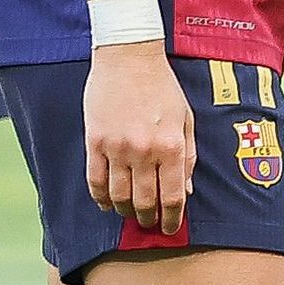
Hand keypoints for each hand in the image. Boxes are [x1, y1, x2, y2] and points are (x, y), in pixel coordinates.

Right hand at [83, 40, 195, 232]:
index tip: (169, 228)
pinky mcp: (95, 141)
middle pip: (144, 202)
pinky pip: (95, 180)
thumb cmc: (162, 87)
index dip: (171, 219)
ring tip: (130, 213)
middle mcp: (144, 151)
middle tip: (149, 223)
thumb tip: (185, 191)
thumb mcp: (185, 119)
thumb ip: (188, 157)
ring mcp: (117, 147)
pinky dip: (100, 198)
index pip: (172, 197)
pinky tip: (106, 203)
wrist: (128, 56)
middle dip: (148, 219)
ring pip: (118, 196)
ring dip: (125, 212)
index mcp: (171, 146)